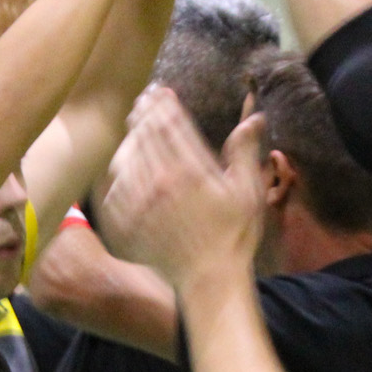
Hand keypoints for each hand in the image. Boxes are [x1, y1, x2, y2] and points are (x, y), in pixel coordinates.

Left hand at [101, 86, 259, 288]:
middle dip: (144, 114)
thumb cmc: (233, 235)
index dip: (163, 104)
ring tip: (134, 127)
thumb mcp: (248, 192)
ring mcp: (139, 203)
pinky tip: (123, 165)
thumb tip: (256, 117)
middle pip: (145, 136)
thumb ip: (245, 151)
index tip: (160, 92)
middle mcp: (160, 182)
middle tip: (143, 101)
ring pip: (126, 158)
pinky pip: (115, 187)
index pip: (170, 124)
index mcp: (191, 170)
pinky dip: (118, 172)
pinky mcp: (126, 220)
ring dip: (129, 139)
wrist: (208, 279)